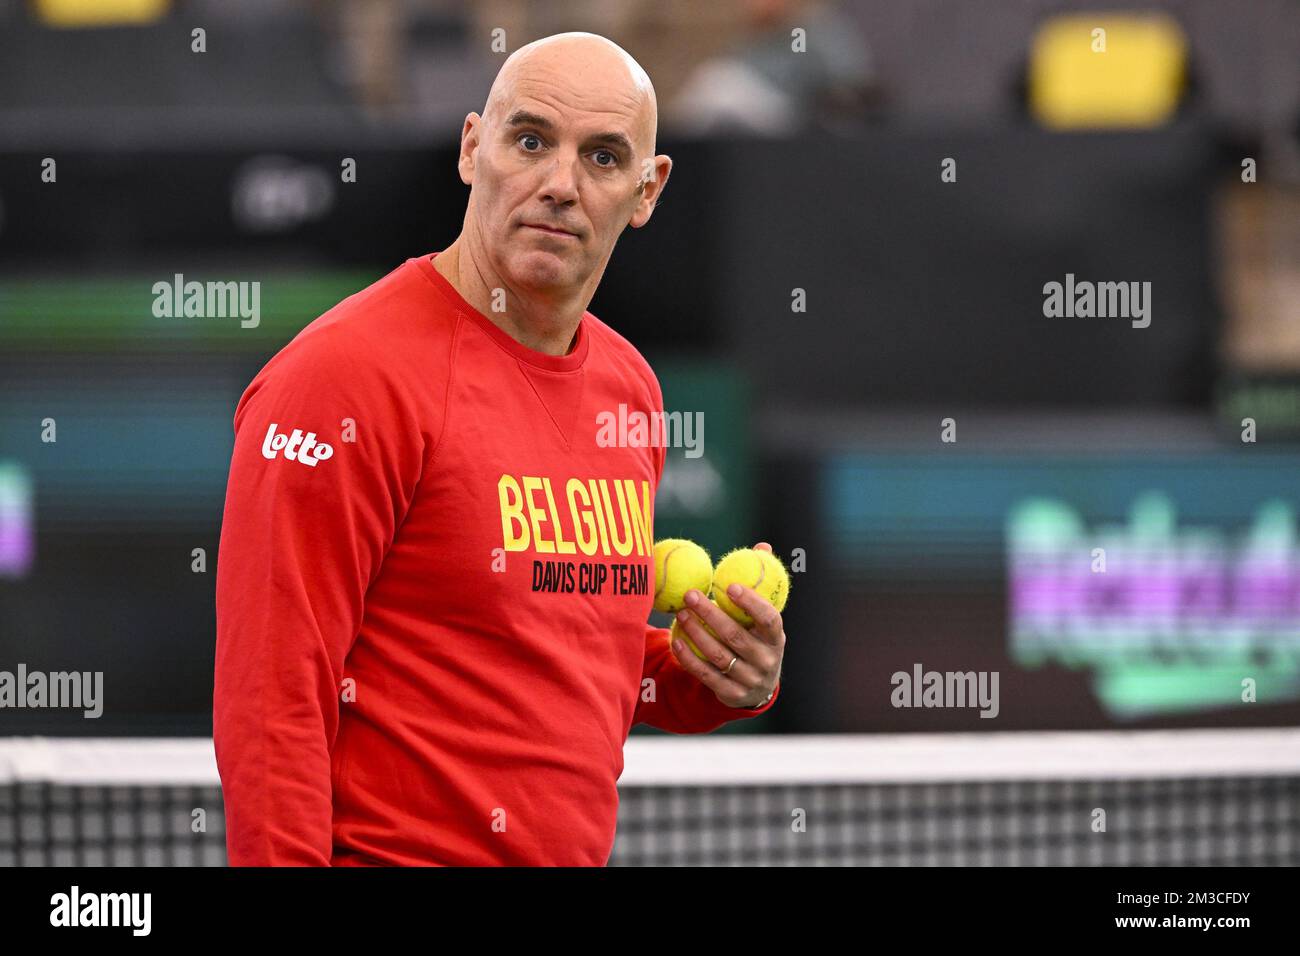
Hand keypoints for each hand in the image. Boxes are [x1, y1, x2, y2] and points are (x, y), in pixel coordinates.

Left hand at [670, 541, 784, 707]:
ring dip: (696, 633)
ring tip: (680, 613)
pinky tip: (675, 640)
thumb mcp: (764, 617)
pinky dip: (689, 658)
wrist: (758, 686)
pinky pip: (706, 674)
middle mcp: (766, 660)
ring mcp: (749, 680)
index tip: (728, 586)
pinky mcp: (731, 694)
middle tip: (690, 595)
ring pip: (718, 656)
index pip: (769, 620)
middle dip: (710, 615)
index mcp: (776, 638)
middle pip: (736, 637)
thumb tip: (762, 547)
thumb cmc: (757, 638)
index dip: (751, 603)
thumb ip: (761, 584)